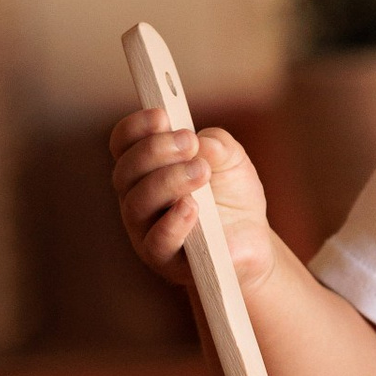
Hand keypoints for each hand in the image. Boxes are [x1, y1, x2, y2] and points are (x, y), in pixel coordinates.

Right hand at [110, 111, 271, 287]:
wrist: (251, 239)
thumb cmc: (232, 194)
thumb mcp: (231, 159)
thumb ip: (217, 144)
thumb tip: (201, 142)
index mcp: (145, 168)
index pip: (123, 144)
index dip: (136, 127)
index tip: (161, 115)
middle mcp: (137, 197)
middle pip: (125, 171)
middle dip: (155, 150)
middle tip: (189, 141)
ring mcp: (145, 231)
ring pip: (136, 204)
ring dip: (167, 181)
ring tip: (201, 171)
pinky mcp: (165, 260)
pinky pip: (157, 242)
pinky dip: (173, 222)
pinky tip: (192, 206)